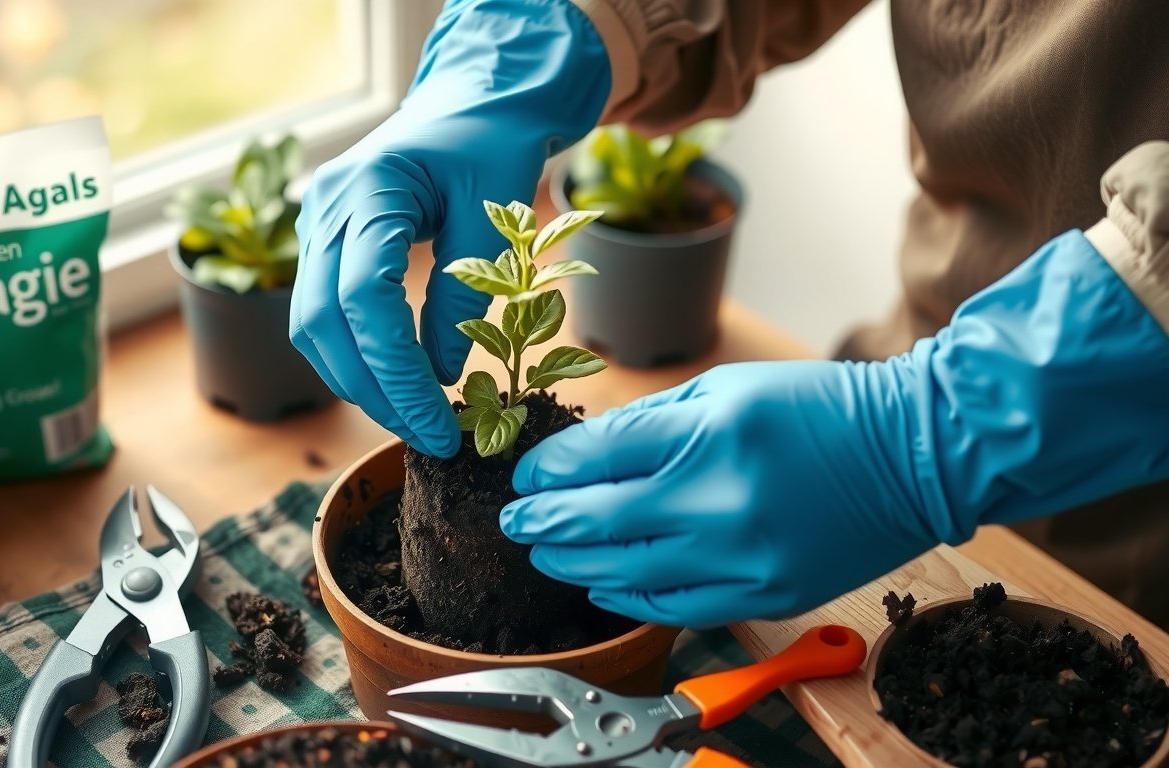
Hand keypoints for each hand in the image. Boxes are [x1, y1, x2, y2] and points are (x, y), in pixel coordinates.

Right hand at [291, 0, 609, 456]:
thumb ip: (465, 296)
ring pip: (311, 325)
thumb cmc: (492, 145)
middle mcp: (326, 206)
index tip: (438, 423)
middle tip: (428, 436)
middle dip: (374, 390)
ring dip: (359, 381)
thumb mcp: (496, 218)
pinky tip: (395, 383)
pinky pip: (322, 312)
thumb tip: (443, 376)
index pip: (365, 300)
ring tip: (414, 418)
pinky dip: (354, 356)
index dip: (398, 373)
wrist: (471, 99)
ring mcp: (315, 222)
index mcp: (370, 187)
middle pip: (323, 321)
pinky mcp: (322, 240)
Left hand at [501, 230, 1168, 627]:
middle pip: (597, 521)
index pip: (596, 458)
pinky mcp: (764, 594)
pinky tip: (599, 583)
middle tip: (514, 519)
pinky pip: (673, 606)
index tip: (526, 475)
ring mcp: (742, 557)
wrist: (915, 455)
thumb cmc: (820, 409)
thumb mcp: (727, 388)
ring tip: (544, 550)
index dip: (548, 470)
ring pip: (625, 572)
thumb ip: (652, 422)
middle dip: (542, 521)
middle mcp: (719, 500)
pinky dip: (626, 597)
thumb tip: (584, 453)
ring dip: (572, 562)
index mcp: (709, 434)